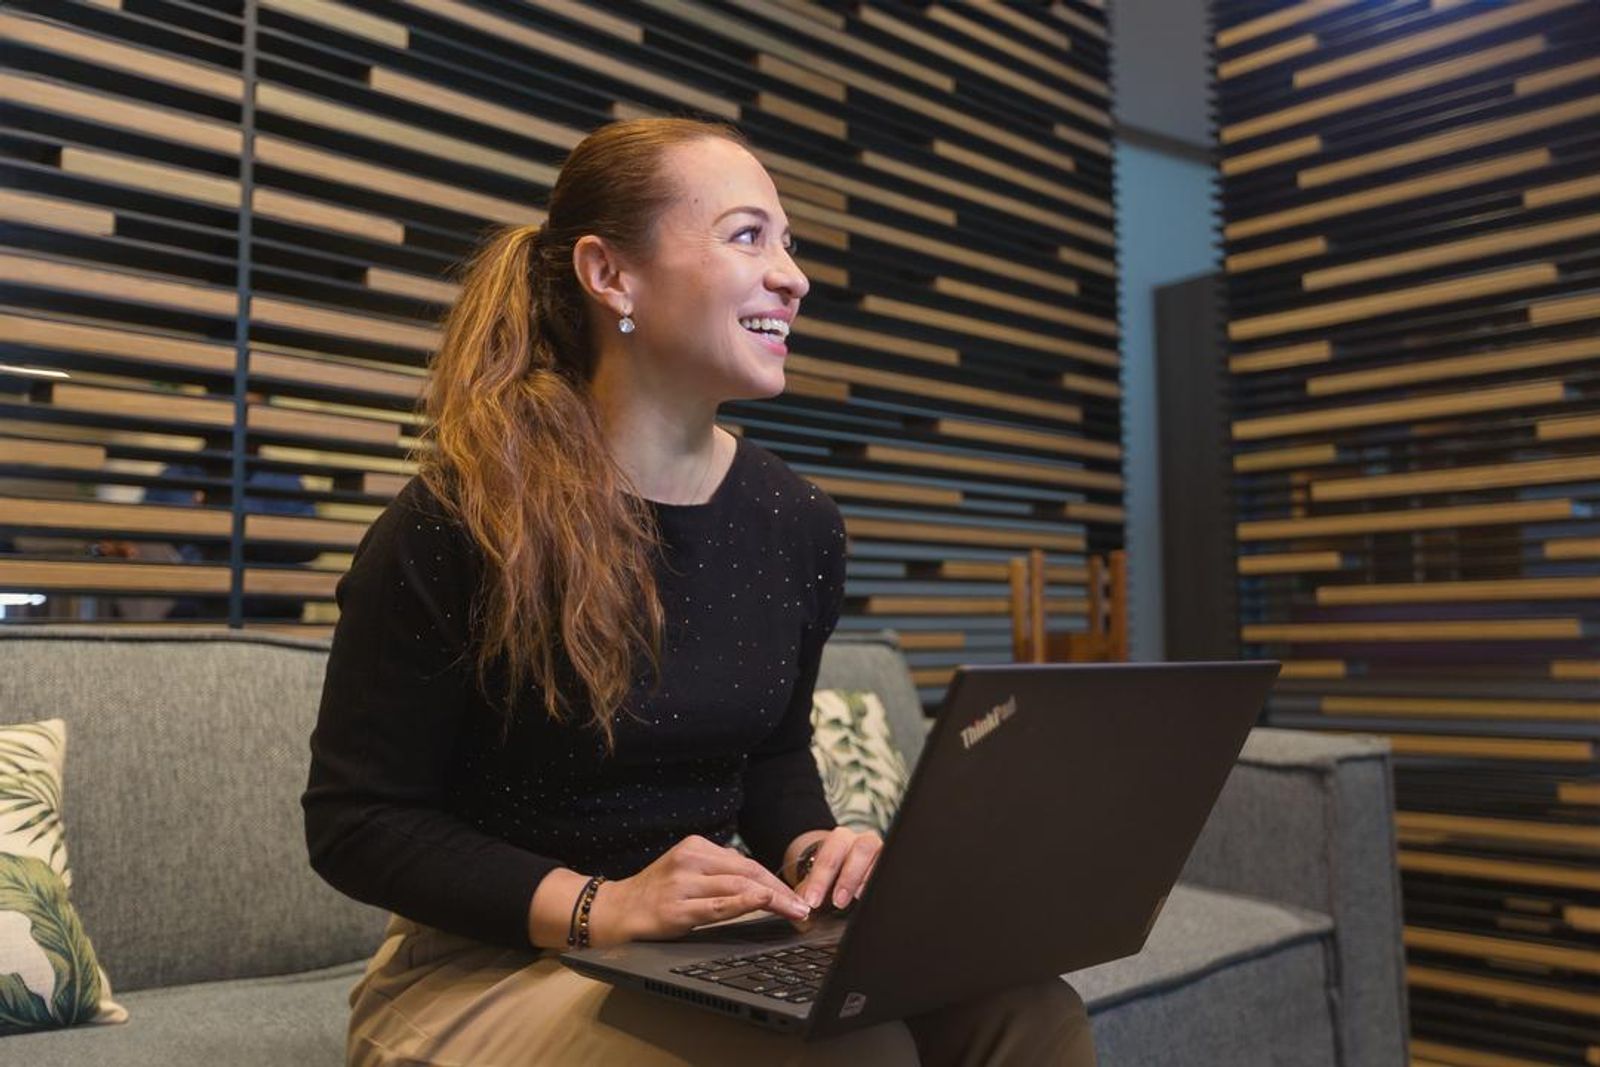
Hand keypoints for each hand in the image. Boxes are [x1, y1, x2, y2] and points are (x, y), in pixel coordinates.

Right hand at [590, 835, 810, 945]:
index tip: (798, 895)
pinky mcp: (674, 908)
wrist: (614, 910)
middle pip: (747, 871)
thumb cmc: (655, 894)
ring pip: (736, 885)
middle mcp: (690, 859)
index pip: (746, 863)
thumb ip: (718, 873)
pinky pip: (716, 905)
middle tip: (805, 906)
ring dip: (772, 898)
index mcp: (696, 847)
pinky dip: (742, 902)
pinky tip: (761, 902)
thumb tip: (759, 883)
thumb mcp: (686, 872)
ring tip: (794, 911)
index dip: (776, 880)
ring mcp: (681, 883)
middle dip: (781, 890)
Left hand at [792, 827, 882, 912]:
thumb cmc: (832, 875)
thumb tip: (799, 909)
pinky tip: (874, 898)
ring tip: (859, 898)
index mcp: (840, 839)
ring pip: (880, 859)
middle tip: (838, 902)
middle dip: (848, 877)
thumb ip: (808, 891)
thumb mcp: (819, 880)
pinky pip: (889, 874)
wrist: (846, 869)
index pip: (830, 855)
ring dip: (867, 880)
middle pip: (861, 849)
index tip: (812, 901)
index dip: (820, 879)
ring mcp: (881, 852)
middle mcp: (862, 841)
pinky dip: (882, 886)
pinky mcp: (890, 866)